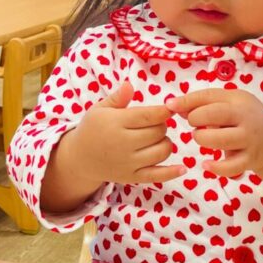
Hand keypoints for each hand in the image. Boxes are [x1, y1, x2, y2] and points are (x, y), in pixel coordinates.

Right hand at [65, 81, 183, 185]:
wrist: (79, 158)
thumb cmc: (93, 129)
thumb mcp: (99, 109)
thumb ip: (117, 98)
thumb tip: (129, 85)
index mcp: (116, 123)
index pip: (150, 115)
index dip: (165, 111)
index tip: (170, 108)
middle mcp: (123, 143)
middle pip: (159, 132)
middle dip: (162, 126)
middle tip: (154, 124)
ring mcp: (128, 162)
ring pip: (162, 151)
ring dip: (165, 143)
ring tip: (157, 139)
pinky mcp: (131, 177)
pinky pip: (156, 176)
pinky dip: (172, 173)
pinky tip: (182, 168)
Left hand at [166, 89, 262, 177]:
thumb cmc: (244, 118)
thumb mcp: (229, 103)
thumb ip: (203, 103)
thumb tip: (173, 105)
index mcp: (238, 100)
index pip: (209, 96)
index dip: (187, 101)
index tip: (170, 106)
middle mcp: (246, 118)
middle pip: (214, 115)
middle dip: (196, 119)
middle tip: (195, 124)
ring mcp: (249, 140)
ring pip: (219, 140)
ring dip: (203, 140)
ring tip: (202, 138)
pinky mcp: (250, 160)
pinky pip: (230, 167)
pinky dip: (215, 167)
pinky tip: (206, 164)